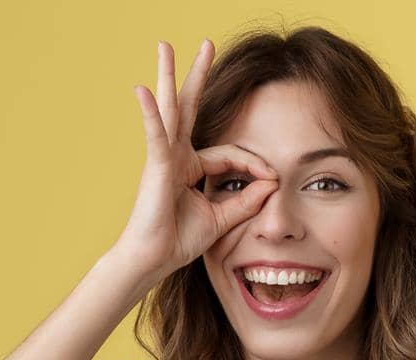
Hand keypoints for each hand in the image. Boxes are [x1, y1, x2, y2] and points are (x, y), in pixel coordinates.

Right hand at [111, 40, 279, 285]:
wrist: (152, 260)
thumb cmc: (177, 240)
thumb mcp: (222, 218)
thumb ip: (246, 201)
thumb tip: (273, 183)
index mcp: (190, 167)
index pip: (231, 154)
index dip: (254, 164)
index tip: (272, 179)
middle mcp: (176, 156)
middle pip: (190, 108)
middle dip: (198, 76)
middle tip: (206, 43)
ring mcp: (164, 158)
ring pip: (170, 110)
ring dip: (168, 76)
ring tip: (164, 46)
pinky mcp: (156, 167)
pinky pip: (156, 135)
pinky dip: (150, 113)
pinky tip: (142, 91)